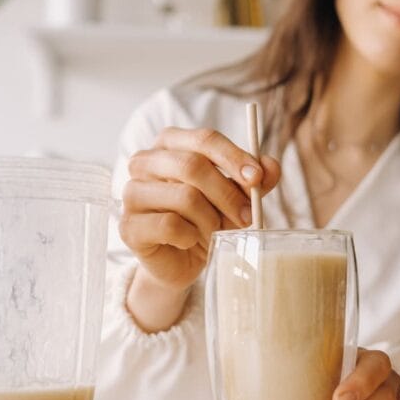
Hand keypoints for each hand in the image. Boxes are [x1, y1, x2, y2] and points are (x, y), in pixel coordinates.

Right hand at [119, 126, 280, 330]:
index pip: (204, 139)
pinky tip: (191, 242)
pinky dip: (191, 237)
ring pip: (184, 197)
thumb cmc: (207, 219)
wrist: (181, 261)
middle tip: (248, 217)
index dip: (234, 157)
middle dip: (228, 194)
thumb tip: (271, 166)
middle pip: (192, 166)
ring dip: (211, 220)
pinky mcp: (128, 225)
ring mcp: (132, 193)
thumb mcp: (236, 197)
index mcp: (171, 144)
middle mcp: (145, 161)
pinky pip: (170, 225)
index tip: (257, 178)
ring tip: (215, 232)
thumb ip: (254, 180)